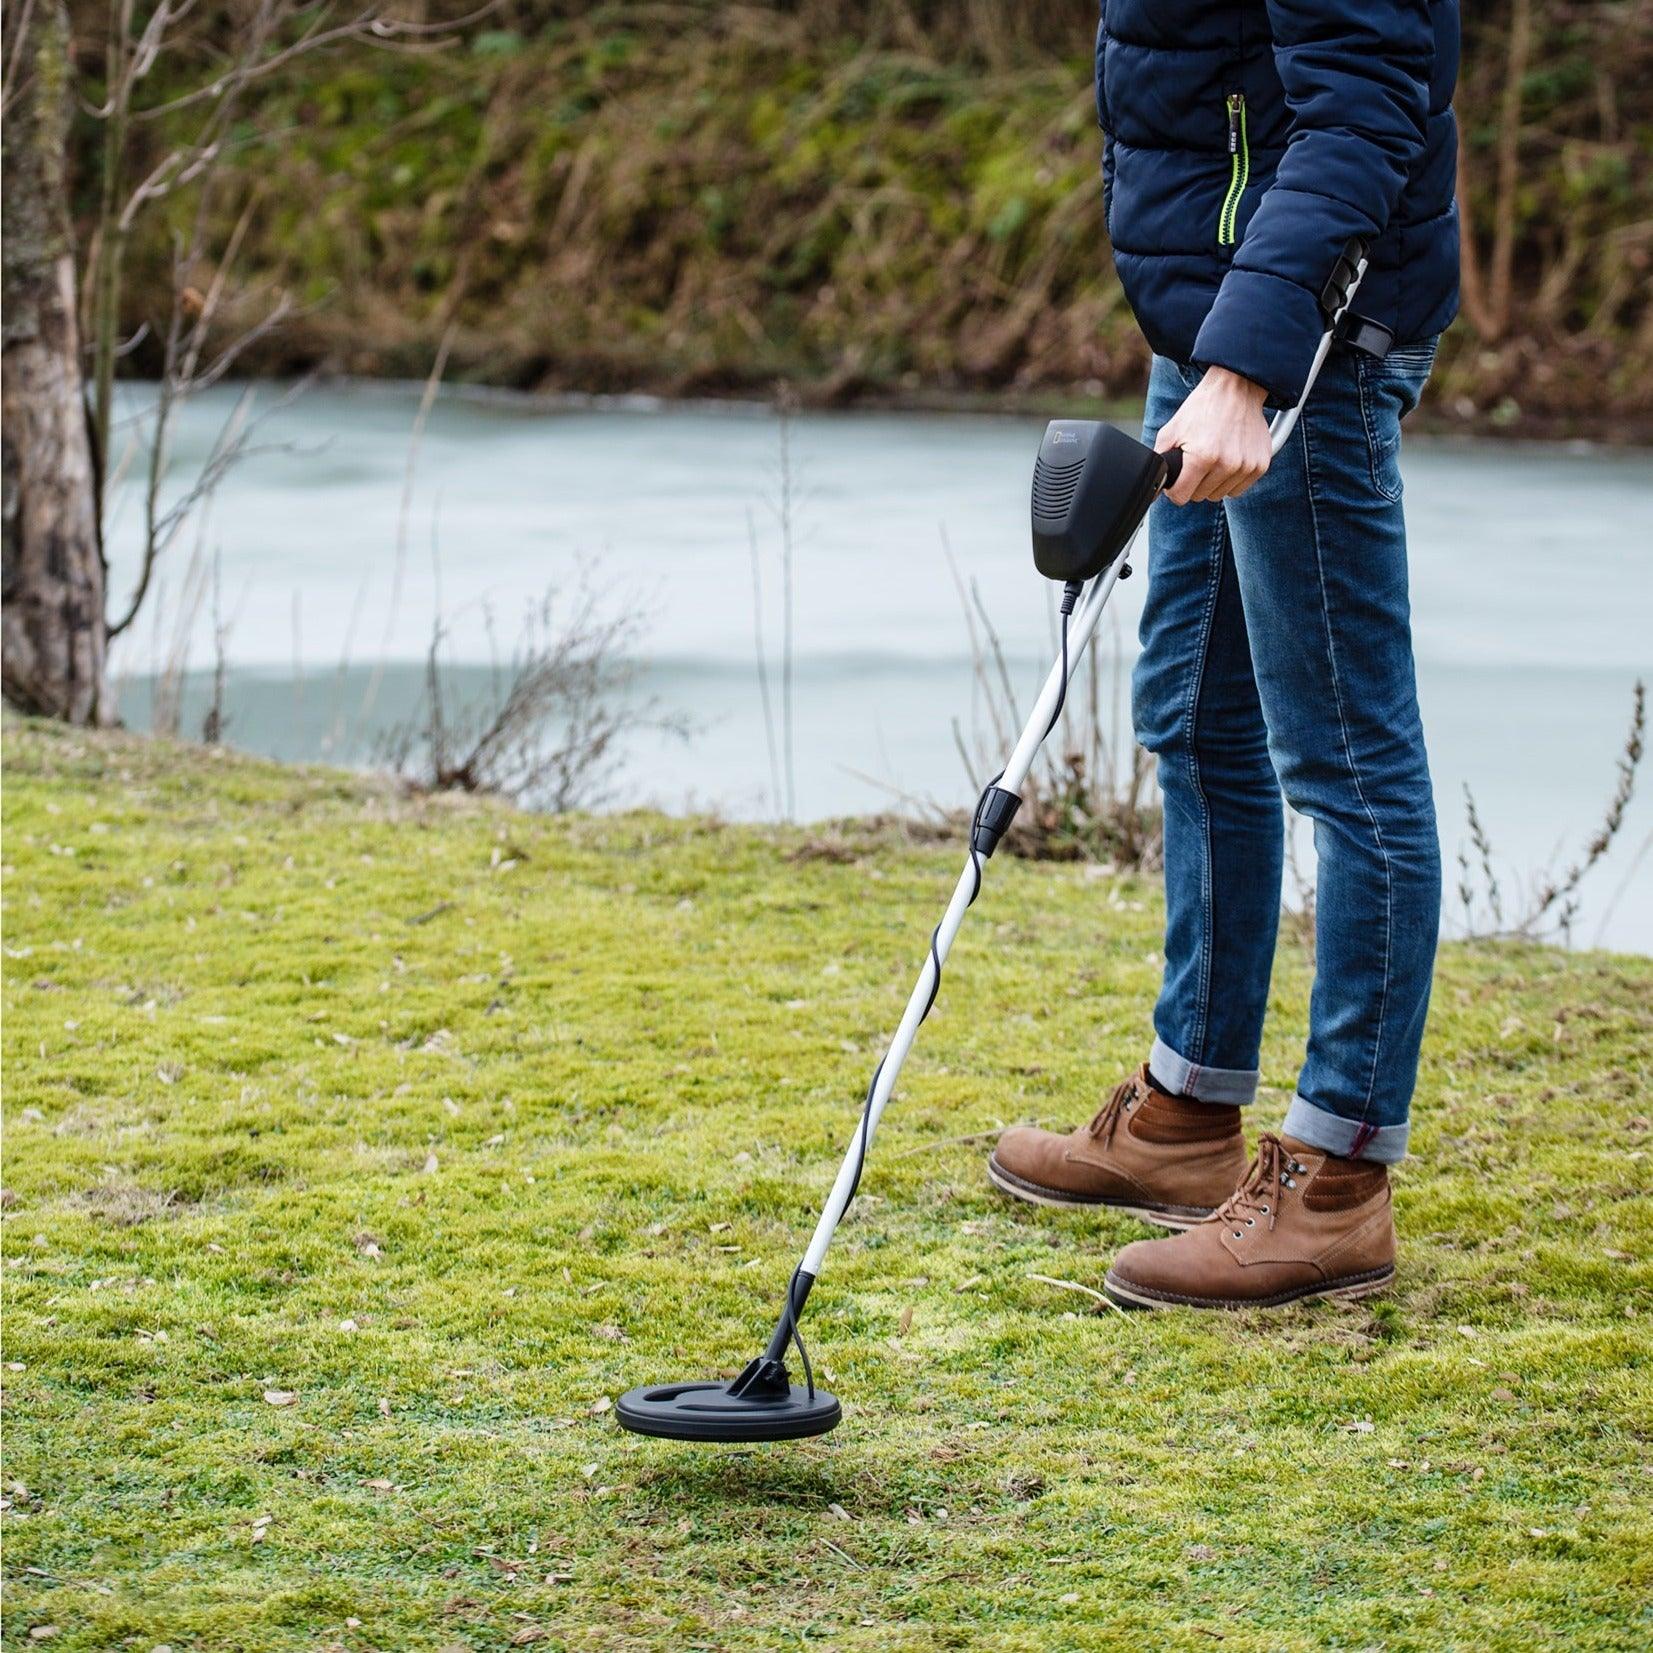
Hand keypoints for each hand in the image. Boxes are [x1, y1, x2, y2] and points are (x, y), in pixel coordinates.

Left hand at [1154, 367, 1272, 505]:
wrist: (1237, 388)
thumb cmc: (1203, 408)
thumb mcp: (1171, 431)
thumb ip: (1160, 460)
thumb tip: (1154, 484)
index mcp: (1202, 457)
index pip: (1181, 497)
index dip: (1175, 489)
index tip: (1178, 478)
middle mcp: (1226, 464)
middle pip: (1199, 496)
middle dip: (1194, 483)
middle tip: (1197, 461)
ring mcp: (1245, 466)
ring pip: (1219, 495)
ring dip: (1213, 482)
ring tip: (1213, 458)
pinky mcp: (1260, 465)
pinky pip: (1238, 490)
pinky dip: (1230, 480)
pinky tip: (1228, 460)